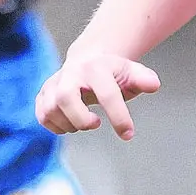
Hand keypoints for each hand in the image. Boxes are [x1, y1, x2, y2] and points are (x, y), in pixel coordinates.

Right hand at [36, 50, 159, 138]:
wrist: (88, 61)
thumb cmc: (112, 73)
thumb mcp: (132, 72)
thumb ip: (144, 78)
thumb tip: (154, 84)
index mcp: (96, 68)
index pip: (106, 94)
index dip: (118, 117)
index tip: (128, 134)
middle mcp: (71, 73)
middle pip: (64, 98)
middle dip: (80, 119)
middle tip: (95, 123)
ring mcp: (54, 83)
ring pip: (50, 109)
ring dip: (69, 124)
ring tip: (85, 121)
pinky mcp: (43, 94)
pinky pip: (42, 116)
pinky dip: (55, 126)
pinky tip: (71, 123)